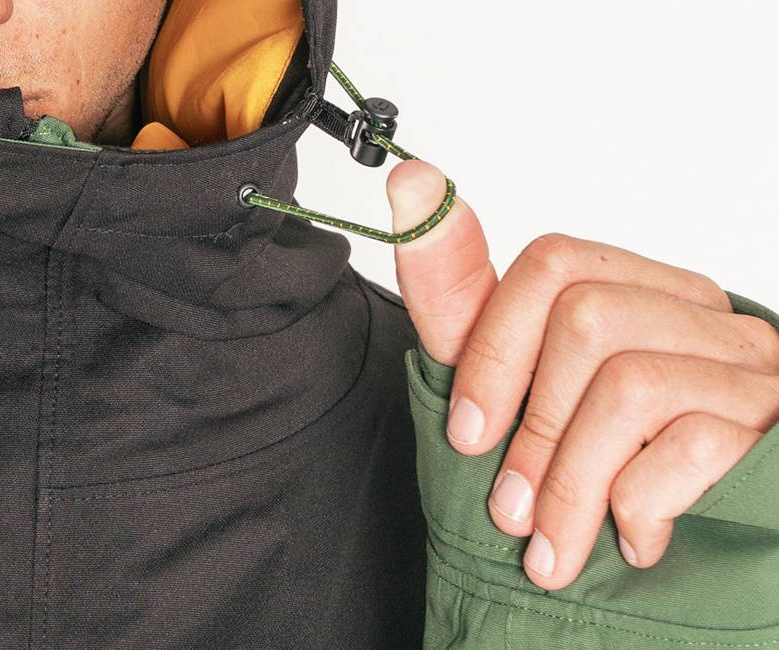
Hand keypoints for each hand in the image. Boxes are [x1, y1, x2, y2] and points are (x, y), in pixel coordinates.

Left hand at [387, 160, 778, 589]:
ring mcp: (748, 365)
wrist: (719, 553)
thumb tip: (413, 179)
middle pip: (586, 319)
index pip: (553, 262)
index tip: (466, 434)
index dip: (493, 349)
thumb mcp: (519, 387)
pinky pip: (695, 442)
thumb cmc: (602, 464)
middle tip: (510, 512)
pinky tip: (636, 538)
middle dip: (531, 432)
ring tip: (554, 546)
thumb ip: (464, 303)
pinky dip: (642, 505)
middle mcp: (700, 316)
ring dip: (572, 484)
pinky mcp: (776, 423)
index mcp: (638, 292)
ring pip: (630, 384)